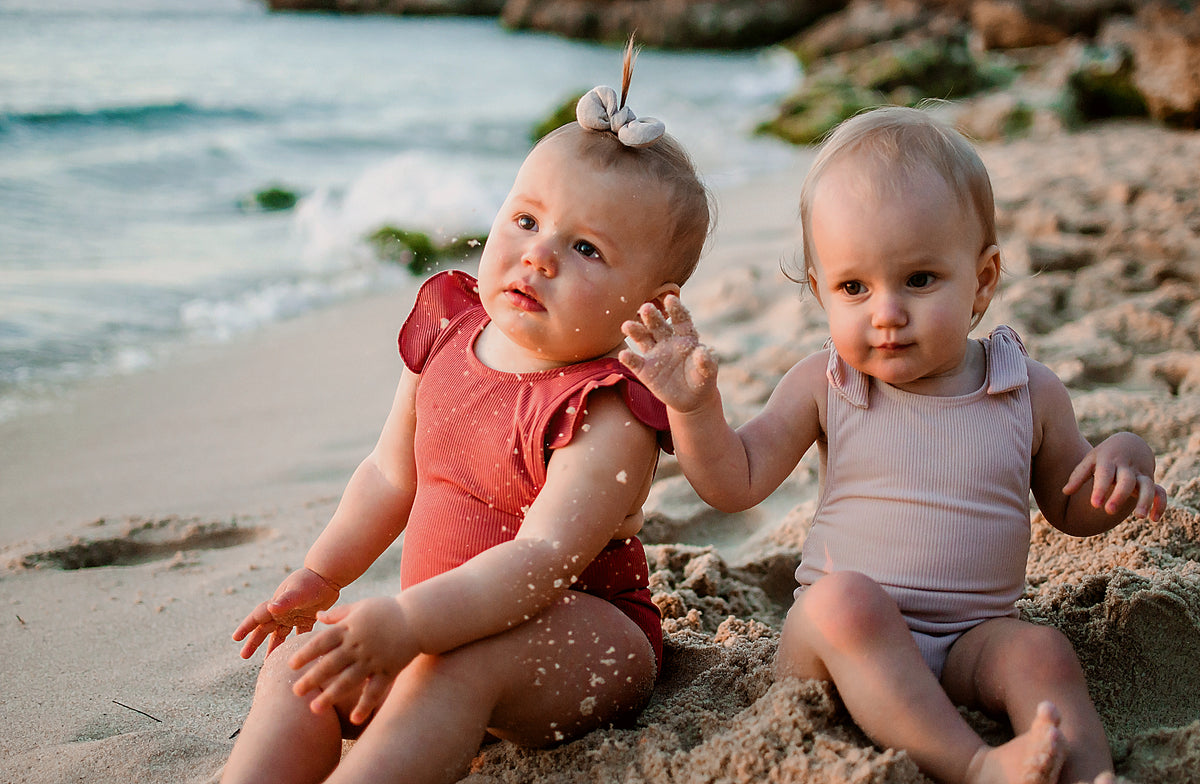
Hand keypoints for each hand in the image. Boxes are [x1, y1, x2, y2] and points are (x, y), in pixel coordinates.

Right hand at [232, 567, 340, 658]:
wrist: (329, 575)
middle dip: (253, 642)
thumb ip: (285, 601)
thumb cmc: (311, 581)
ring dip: (273, 646)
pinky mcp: (306, 618)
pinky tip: (293, 654)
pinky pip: (298, 634)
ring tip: (267, 661)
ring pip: (279, 634)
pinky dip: (295, 643)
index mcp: (276, 605)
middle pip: (264, 629)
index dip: (246, 627)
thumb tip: (270, 608)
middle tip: (244, 655)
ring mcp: (293, 615)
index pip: (257, 617)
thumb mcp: (298, 592)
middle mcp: (281, 611)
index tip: (235, 638)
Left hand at [289, 596, 420, 724]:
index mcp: (350, 628)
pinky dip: (366, 705)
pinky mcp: (388, 670)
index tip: (290, 665)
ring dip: (332, 695)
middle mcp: (359, 645)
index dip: (306, 654)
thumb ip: (338, 614)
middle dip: (313, 678)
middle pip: (331, 664)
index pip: (322, 642)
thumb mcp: (361, 607)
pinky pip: (376, 690)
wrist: (418, 617)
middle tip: (296, 692)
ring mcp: (374, 659)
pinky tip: (355, 719)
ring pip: (349, 680)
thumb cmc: (387, 610)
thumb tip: (317, 616)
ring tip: (315, 709)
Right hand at [620, 295, 717, 413]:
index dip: (676, 309)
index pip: (680, 320)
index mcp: (685, 336)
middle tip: (646, 307)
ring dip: (635, 331)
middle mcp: (667, 340)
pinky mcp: (645, 369)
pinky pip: (636, 362)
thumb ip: (706, 362)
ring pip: (643, 338)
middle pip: (658, 325)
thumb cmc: (701, 379)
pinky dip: (629, 358)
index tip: (670, 299)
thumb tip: (703, 351)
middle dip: (652, 316)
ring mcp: (654, 354)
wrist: (691, 399)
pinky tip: (624, 354)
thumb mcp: (708, 372)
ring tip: (627, 325)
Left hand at [1063, 432, 1166, 521]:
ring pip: (1147, 486)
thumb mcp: (1090, 462)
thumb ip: (1078, 476)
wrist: (1129, 442)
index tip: (1094, 505)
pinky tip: (1154, 519)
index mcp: (1108, 461)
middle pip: (1126, 481)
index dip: (1100, 489)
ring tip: (1139, 517)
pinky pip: (1160, 492)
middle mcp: (1126, 468)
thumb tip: (1065, 492)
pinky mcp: (1150, 481)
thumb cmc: (1104, 456)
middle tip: (1109, 511)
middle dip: (1119, 495)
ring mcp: (1140, 474)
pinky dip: (1160, 504)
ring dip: (1145, 500)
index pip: (1105, 475)